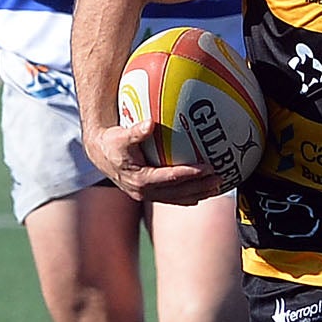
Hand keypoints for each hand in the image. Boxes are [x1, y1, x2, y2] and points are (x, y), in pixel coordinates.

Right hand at [83, 111, 227, 205]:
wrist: (101, 156)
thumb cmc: (113, 142)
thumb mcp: (121, 136)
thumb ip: (136, 131)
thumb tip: (150, 123)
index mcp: (140, 179)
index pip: (170, 178)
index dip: (190, 174)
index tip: (208, 168)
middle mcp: (144, 191)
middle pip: (178, 192)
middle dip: (200, 187)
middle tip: (220, 179)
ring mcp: (148, 195)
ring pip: (178, 198)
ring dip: (199, 194)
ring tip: (218, 188)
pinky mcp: (150, 195)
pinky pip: (174, 197)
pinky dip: (190, 195)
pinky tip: (204, 191)